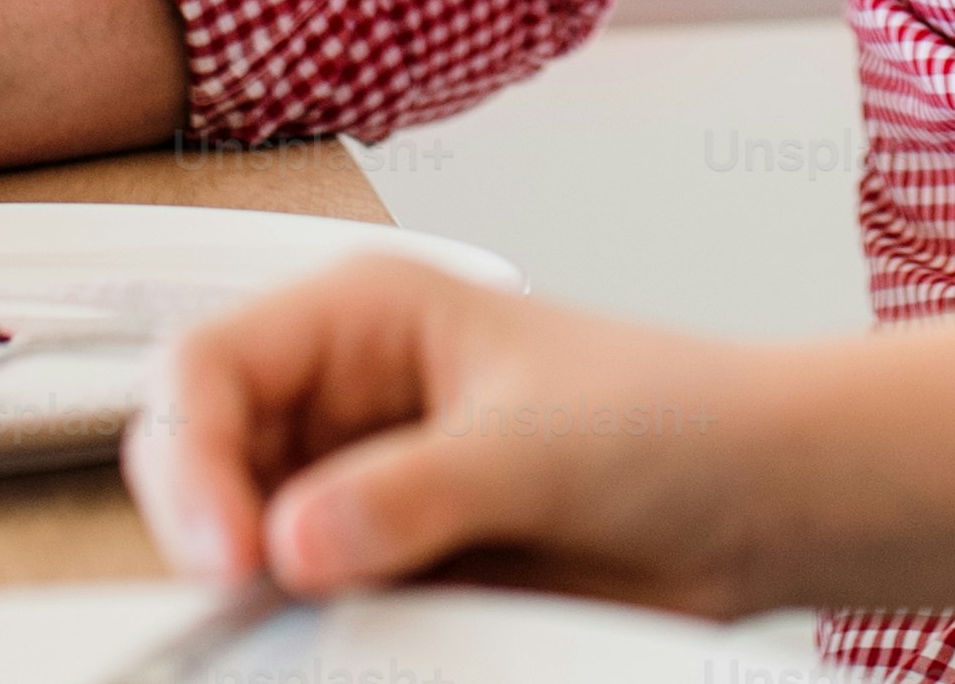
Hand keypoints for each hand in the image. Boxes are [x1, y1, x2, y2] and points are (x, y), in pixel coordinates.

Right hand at [129, 257, 784, 616]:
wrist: (759, 501)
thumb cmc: (673, 418)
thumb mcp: (533, 448)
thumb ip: (407, 493)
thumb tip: (295, 539)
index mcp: (365, 316)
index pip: (211, 370)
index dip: (195, 458)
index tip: (234, 553)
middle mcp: (348, 395)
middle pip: (208, 460)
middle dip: (211, 528)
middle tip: (249, 596)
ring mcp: (364, 484)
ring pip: (248, 541)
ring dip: (257, 590)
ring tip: (307, 622)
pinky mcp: (394, 565)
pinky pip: (311, 602)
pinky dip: (310, 629)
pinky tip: (344, 638)